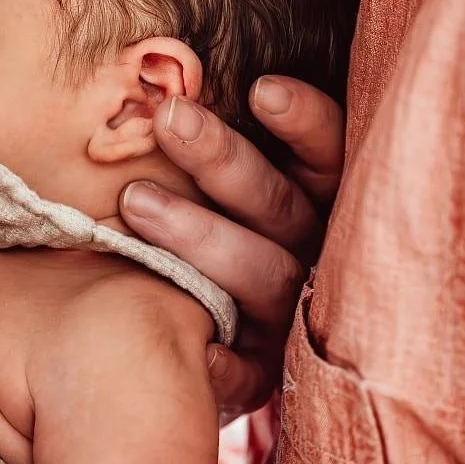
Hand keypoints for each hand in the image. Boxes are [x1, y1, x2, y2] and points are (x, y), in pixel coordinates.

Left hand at [120, 77, 343, 420]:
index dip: (307, 124)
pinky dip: (222, 363)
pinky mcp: (258, 378)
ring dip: (202, 236)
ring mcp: (287, 321)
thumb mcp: (219, 189)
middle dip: (226, 160)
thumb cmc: (193, 235)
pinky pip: (245, 376)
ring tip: (134, 202)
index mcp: (312, 207)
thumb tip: (164, 85)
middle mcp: (311, 261)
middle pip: (284, 209)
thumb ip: (207, 146)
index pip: (330, 158)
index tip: (261, 90)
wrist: (164, 355)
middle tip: (168, 119)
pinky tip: (195, 350)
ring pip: (265, 276)